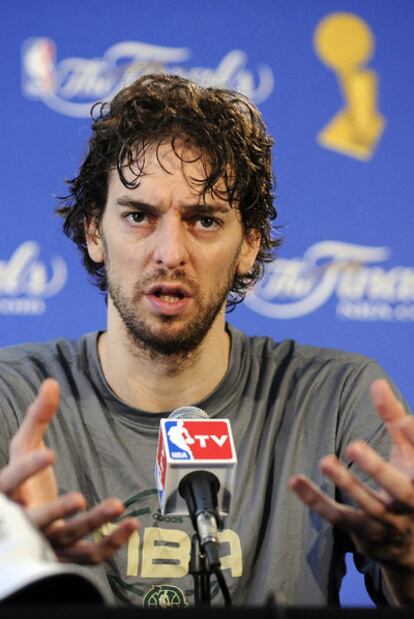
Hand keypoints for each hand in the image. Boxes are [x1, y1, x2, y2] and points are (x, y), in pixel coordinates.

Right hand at [7, 378, 137, 563]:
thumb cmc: (22, 481)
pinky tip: (131, 525)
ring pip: (68, 538)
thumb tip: (51, 382)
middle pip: (39, 520)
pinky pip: (90, 555)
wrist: (20, 524)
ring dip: (93, 525)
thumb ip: (38, 417)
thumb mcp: (24, 447)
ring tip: (117, 505)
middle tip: (78, 499)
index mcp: (9, 494)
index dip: (27, 470)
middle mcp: (25, 522)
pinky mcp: (68, 554)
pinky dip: (112, 544)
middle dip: (58, 511)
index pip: (11, 483)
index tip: (48, 454)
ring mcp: (47, 541)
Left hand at [289, 379, 413, 603]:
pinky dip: (316, 501)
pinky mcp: (364, 533)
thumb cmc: (409, 483)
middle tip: (354, 446)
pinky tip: (295, 481)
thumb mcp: (408, 453)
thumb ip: (394, 418)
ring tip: (325, 461)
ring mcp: (388, 522)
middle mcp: (410, 504)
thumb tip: (377, 382)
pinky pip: (338, 517)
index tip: (404, 420)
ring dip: (346, 484)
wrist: (412, 546)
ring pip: (367, 506)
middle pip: (398, 489)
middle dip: (378, 469)